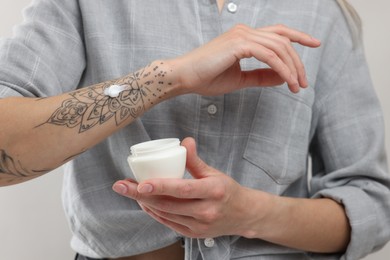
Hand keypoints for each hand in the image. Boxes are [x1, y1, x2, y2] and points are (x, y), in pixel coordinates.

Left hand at [112, 137, 265, 237]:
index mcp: (213, 192)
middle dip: (140, 195)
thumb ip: (196, 160)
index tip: (140, 182)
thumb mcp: (214, 173)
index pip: (182, 189)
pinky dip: (154, 212)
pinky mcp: (194, 234)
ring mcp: (200, 226)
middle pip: (168, 204)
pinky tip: (144, 202)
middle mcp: (206, 211)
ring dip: (144, 203)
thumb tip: (185, 141)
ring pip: (165, 214)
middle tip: (121, 185)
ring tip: (129, 190)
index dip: (160, 186)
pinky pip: (169, 223)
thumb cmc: (227, 190)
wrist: (243, 215)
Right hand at [167, 24, 319, 94]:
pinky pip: (269, 55)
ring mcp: (242, 36)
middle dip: (298, 61)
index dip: (298, 36)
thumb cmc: (207, 77)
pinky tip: (287, 80)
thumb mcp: (240, 79)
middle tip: (303, 82)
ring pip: (279, 47)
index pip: (277, 32)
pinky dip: (281, 68)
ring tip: (297, 85)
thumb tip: (283, 76)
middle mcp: (245, 32)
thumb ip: (262, 76)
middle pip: (283, 40)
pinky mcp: (238, 44)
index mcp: (244, 37)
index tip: (314, 44)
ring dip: (292, 67)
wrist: (184, 77)